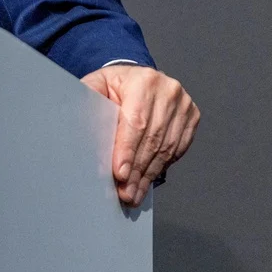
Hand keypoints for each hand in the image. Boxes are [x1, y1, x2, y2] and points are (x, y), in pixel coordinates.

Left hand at [79, 64, 198, 205]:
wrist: (137, 79)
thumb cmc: (113, 86)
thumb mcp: (96, 85)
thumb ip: (88, 101)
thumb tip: (80, 127)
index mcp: (143, 81)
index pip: (136, 122)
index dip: (128, 150)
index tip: (120, 174)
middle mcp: (168, 91)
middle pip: (152, 139)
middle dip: (137, 170)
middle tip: (125, 192)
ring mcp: (183, 104)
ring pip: (166, 148)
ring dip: (148, 174)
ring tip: (134, 192)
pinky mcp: (191, 117)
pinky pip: (177, 149)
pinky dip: (161, 167)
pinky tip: (147, 180)